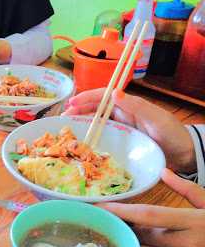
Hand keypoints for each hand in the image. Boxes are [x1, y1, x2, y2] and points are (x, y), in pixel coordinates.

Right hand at [63, 88, 195, 172]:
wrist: (184, 154)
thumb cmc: (172, 134)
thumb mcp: (156, 118)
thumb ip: (136, 106)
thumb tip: (114, 93)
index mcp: (129, 105)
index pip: (103, 97)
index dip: (86, 98)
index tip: (71, 103)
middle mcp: (123, 114)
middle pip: (96, 108)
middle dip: (78, 110)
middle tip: (63, 117)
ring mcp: (121, 128)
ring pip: (96, 121)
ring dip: (81, 122)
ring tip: (66, 127)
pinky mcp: (121, 141)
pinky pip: (102, 135)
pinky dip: (90, 135)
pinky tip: (81, 141)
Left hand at [100, 169, 204, 246]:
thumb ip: (189, 191)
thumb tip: (165, 173)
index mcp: (192, 222)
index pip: (147, 215)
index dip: (120, 211)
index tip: (97, 207)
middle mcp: (186, 245)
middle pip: (142, 236)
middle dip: (134, 230)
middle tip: (131, 225)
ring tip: (155, 242)